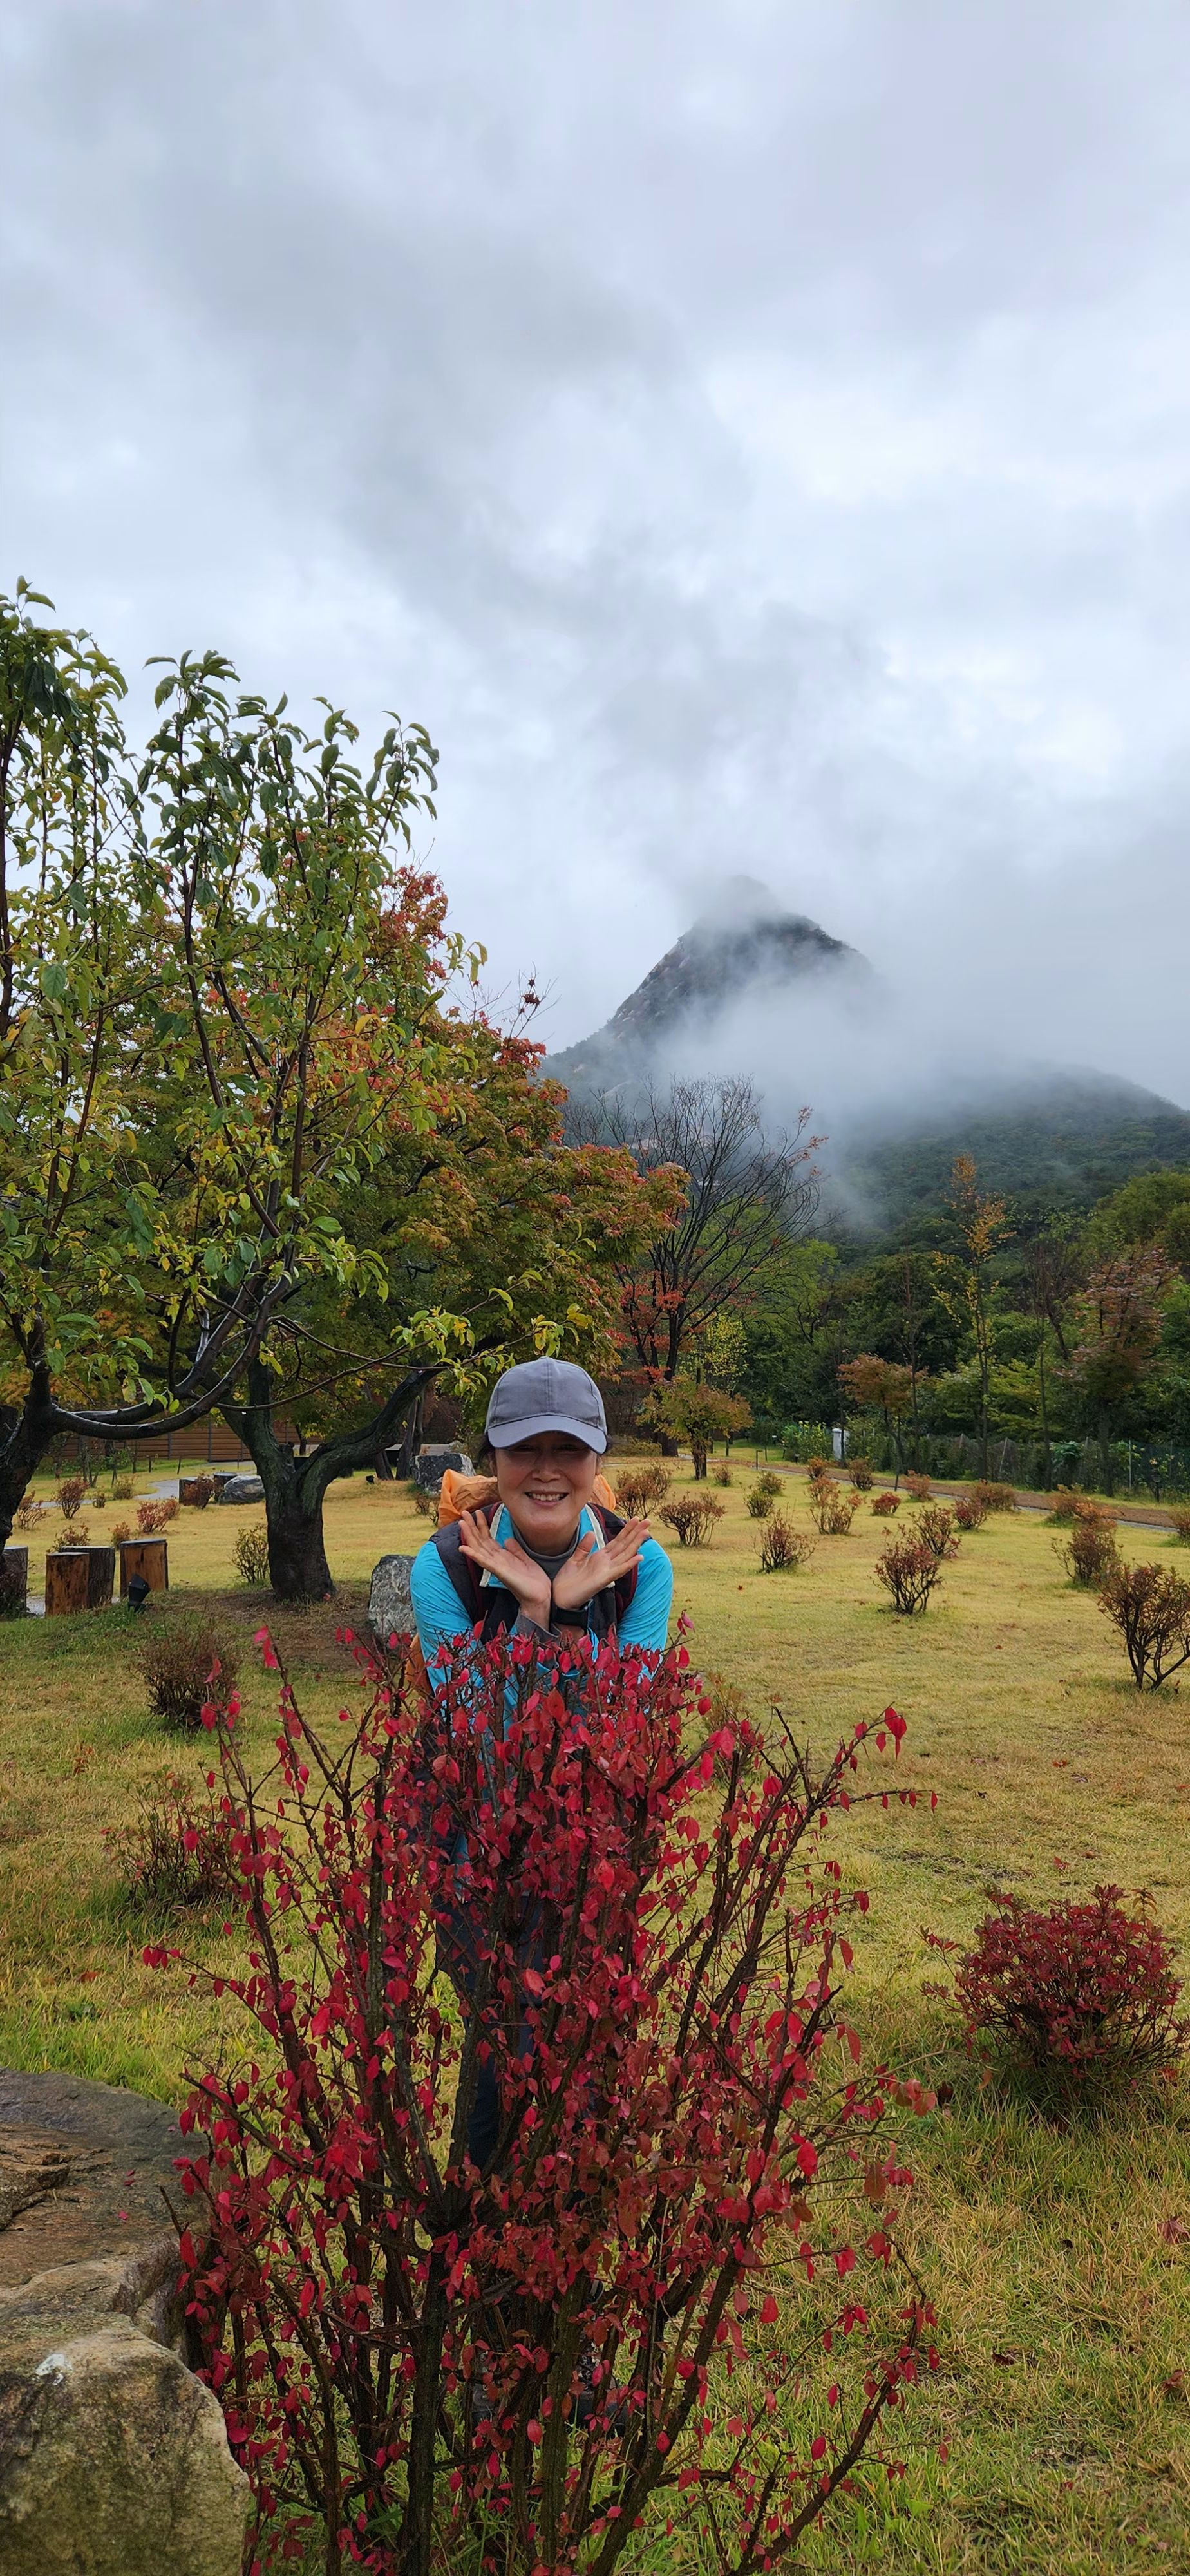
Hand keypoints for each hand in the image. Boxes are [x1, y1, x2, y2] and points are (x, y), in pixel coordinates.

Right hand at [456, 1510, 551, 1624]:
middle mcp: (496, 1560)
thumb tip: (507, 1539)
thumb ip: (515, 1549)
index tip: (477, 1513)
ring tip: (461, 1524)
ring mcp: (496, 1566)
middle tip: (464, 1512)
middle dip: (472, 1526)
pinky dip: (473, 1554)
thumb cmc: (533, 1580)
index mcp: (502, 1557)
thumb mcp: (524, 1559)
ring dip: (469, 1536)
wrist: (539, 1596)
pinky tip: (464, 1548)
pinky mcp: (499, 1572)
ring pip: (478, 1548)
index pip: (487, 1539)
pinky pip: (484, 1561)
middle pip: (480, 1541)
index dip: (481, 1525)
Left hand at [550, 1518, 649, 1612]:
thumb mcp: (575, 1559)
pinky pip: (618, 1570)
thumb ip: (584, 1547)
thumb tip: (591, 1532)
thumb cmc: (567, 1581)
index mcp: (600, 1557)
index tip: (636, 1519)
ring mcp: (606, 1571)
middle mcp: (606, 1563)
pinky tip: (639, 1557)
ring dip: (636, 1545)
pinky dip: (629, 1564)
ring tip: (646, 1533)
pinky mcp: (603, 1580)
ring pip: (625, 1555)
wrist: (560, 1598)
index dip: (627, 1530)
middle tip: (648, 1521)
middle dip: (636, 1533)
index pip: (617, 1541)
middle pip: (624, 1545)